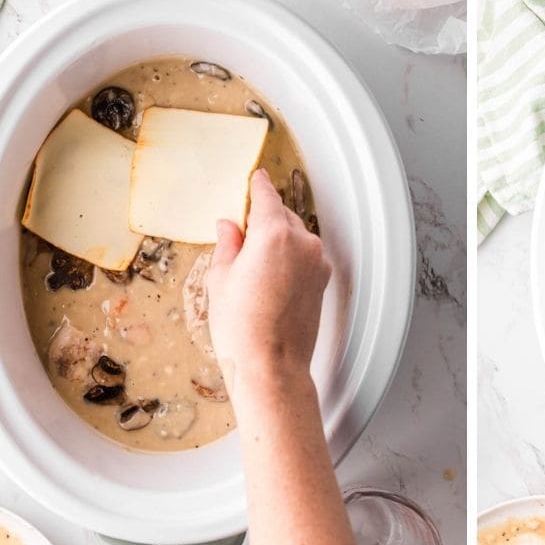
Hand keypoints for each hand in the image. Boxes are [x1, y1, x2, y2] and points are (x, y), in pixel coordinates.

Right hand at [207, 168, 330, 405]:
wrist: (272, 366)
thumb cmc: (242, 327)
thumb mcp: (221, 278)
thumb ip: (228, 244)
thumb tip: (229, 227)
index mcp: (274, 233)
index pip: (266, 196)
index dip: (258, 186)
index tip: (256, 178)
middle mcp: (303, 242)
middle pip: (282, 216)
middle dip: (263, 220)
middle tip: (240, 237)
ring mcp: (317, 262)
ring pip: (296, 237)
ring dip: (278, 241)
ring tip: (252, 268)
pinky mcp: (323, 281)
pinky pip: (305, 257)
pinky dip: (290, 259)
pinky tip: (270, 279)